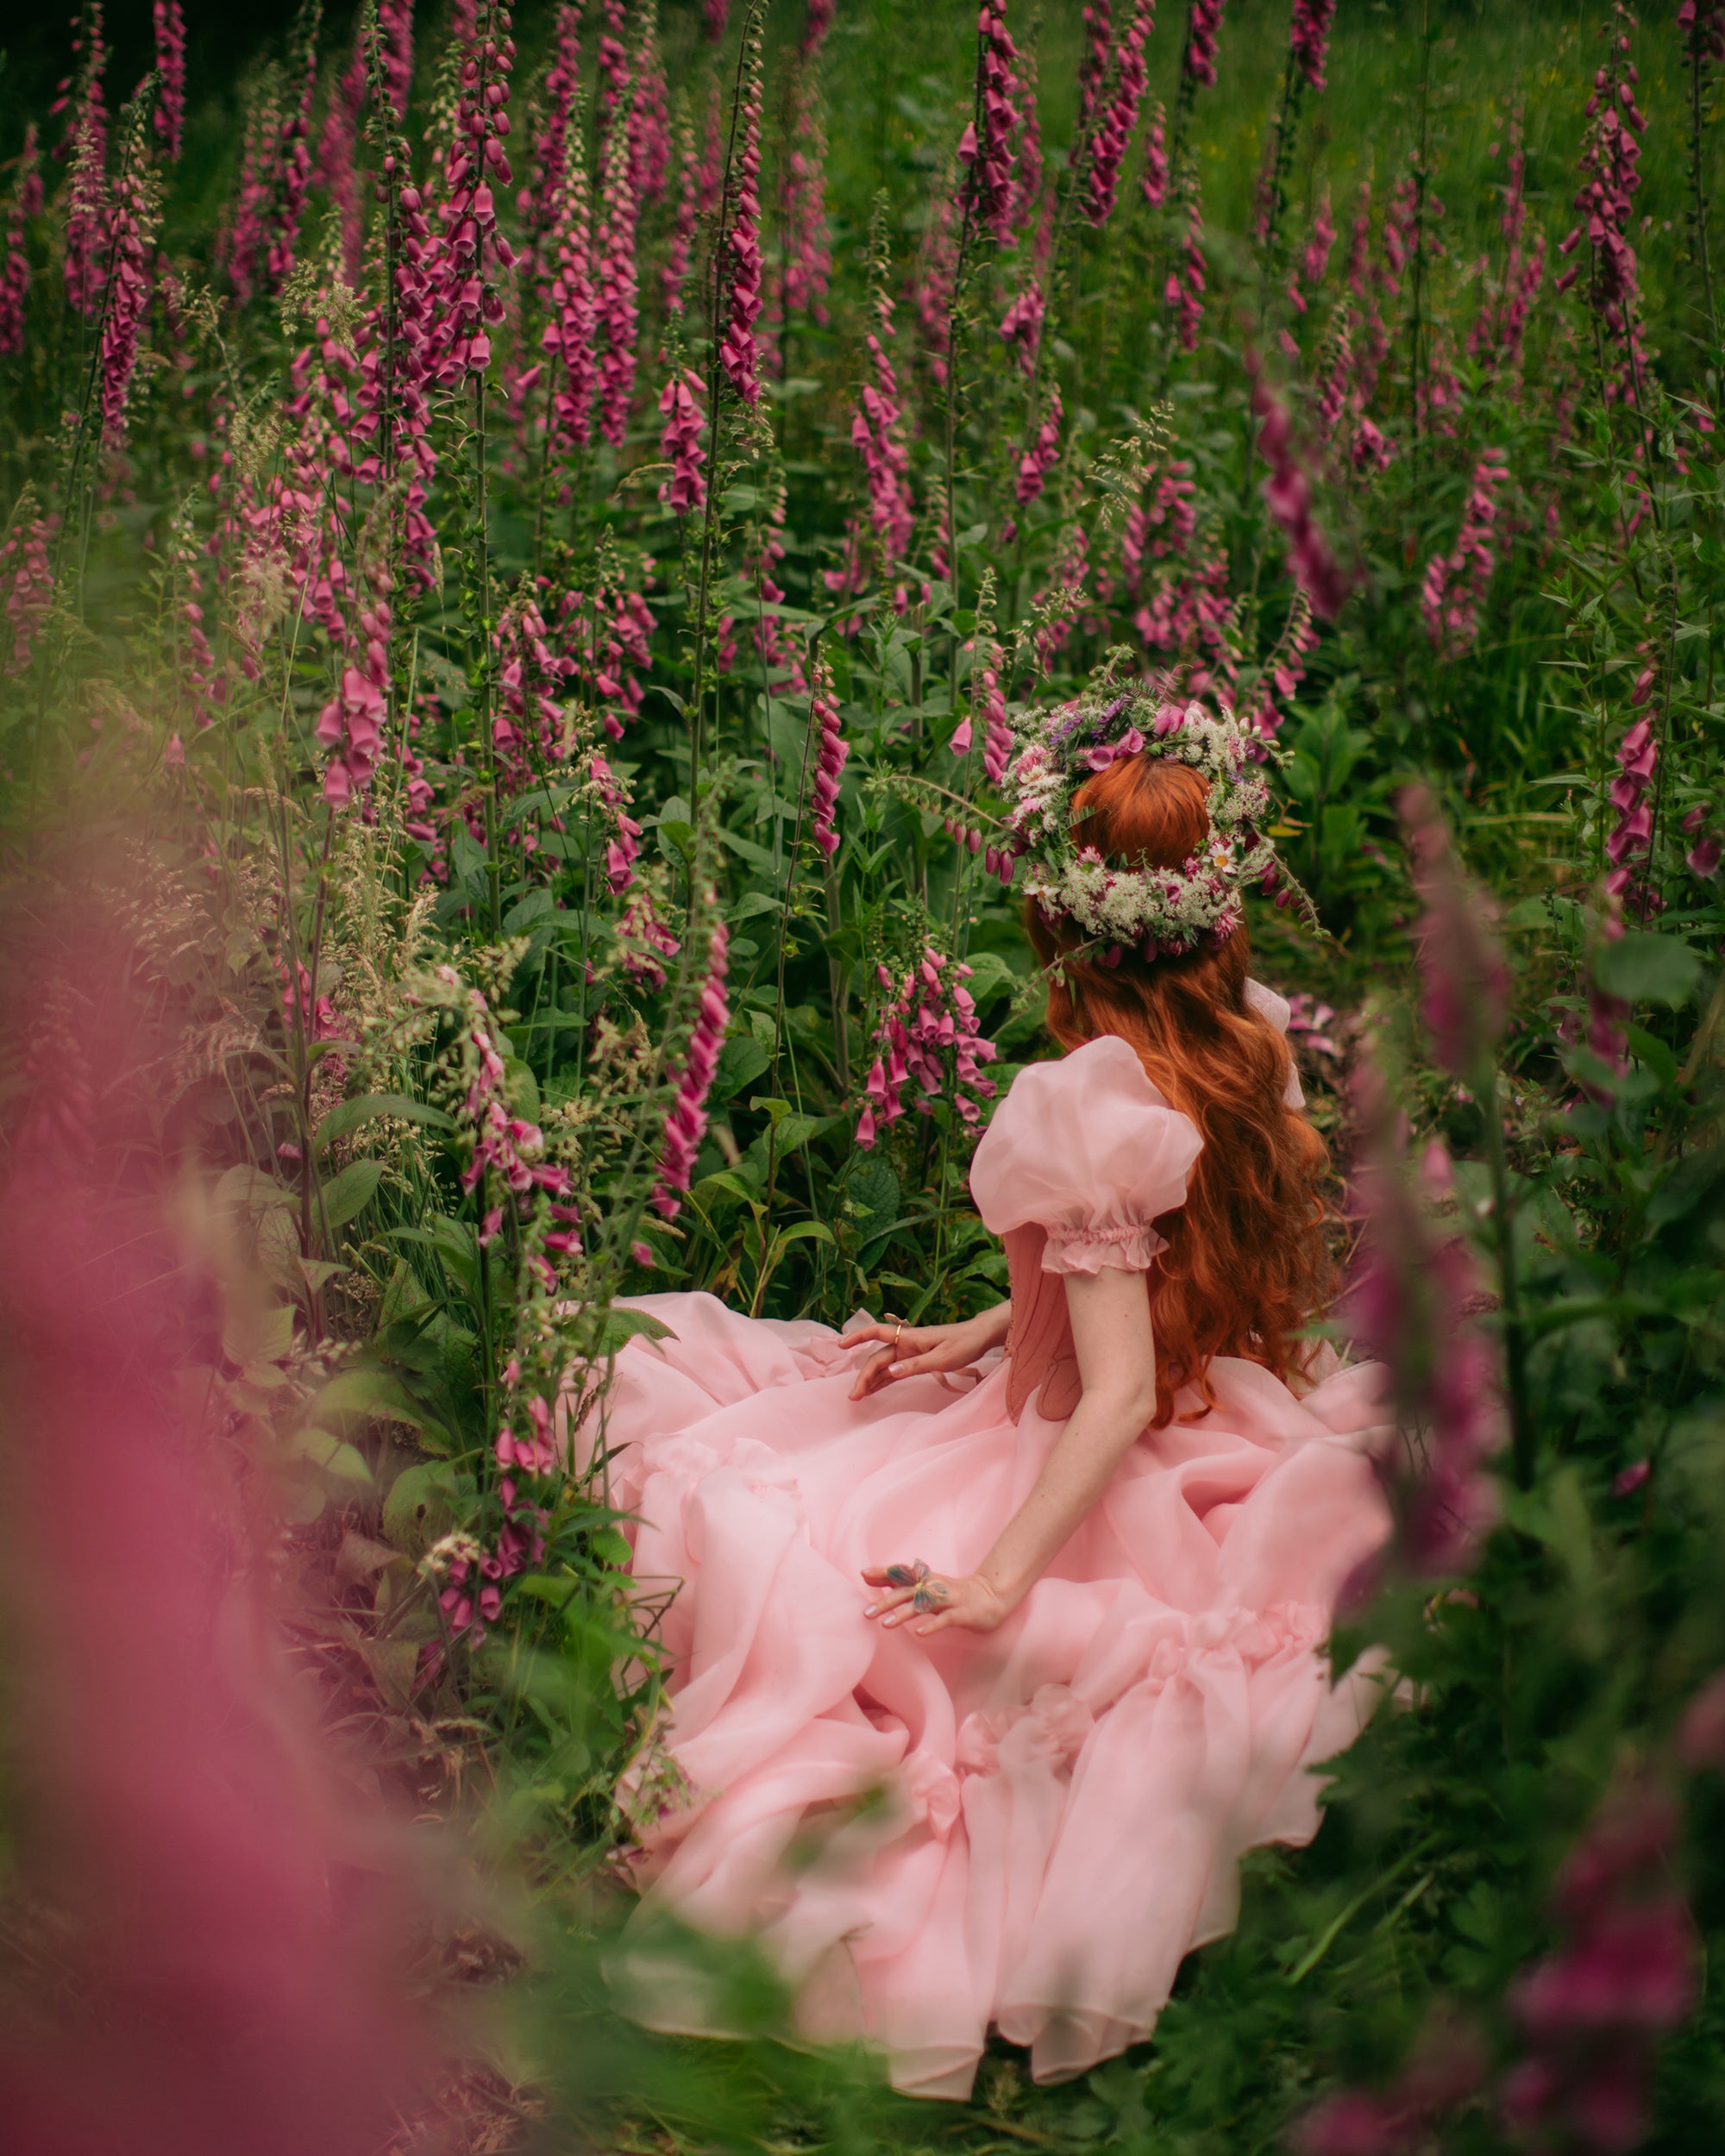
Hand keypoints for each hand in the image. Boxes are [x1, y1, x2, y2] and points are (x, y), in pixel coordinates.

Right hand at [840, 1308, 1006, 1400]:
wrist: (979, 1338)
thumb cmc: (963, 1344)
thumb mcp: (942, 1357)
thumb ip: (915, 1365)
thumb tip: (890, 1372)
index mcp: (910, 1337)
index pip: (877, 1333)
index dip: (858, 1337)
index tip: (841, 1345)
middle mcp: (906, 1343)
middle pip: (878, 1358)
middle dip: (863, 1376)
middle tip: (854, 1396)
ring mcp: (910, 1352)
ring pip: (884, 1365)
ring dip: (870, 1379)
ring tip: (857, 1396)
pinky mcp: (916, 1360)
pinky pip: (894, 1371)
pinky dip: (883, 1380)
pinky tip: (873, 1390)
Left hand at [861, 1563, 1012, 1637]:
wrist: (991, 1597)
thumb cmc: (951, 1593)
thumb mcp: (925, 1586)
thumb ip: (898, 1581)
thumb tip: (866, 1574)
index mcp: (926, 1580)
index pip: (903, 1573)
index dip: (884, 1572)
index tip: (863, 1573)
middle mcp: (935, 1586)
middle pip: (908, 1591)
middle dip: (887, 1601)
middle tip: (866, 1613)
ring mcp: (949, 1599)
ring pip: (924, 1604)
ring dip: (904, 1613)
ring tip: (885, 1624)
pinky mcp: (962, 1613)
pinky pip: (945, 1619)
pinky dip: (932, 1625)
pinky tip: (919, 1633)